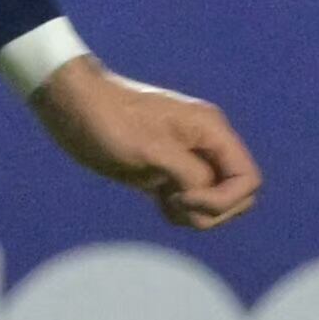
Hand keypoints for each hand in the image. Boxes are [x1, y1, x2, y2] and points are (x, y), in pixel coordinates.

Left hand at [28, 56, 261, 230]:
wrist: (70, 105)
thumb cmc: (106, 120)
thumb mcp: (150, 149)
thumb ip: (189, 173)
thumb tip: (208, 195)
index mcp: (211, 131)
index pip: (248, 180)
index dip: (224, 200)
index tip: (183, 195)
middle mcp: (206, 146)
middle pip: (238, 196)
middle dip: (212, 210)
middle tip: (173, 202)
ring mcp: (187, 160)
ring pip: (215, 203)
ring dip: (194, 214)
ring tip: (163, 201)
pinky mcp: (166, 173)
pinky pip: (191, 204)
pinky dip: (180, 211)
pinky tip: (156, 201)